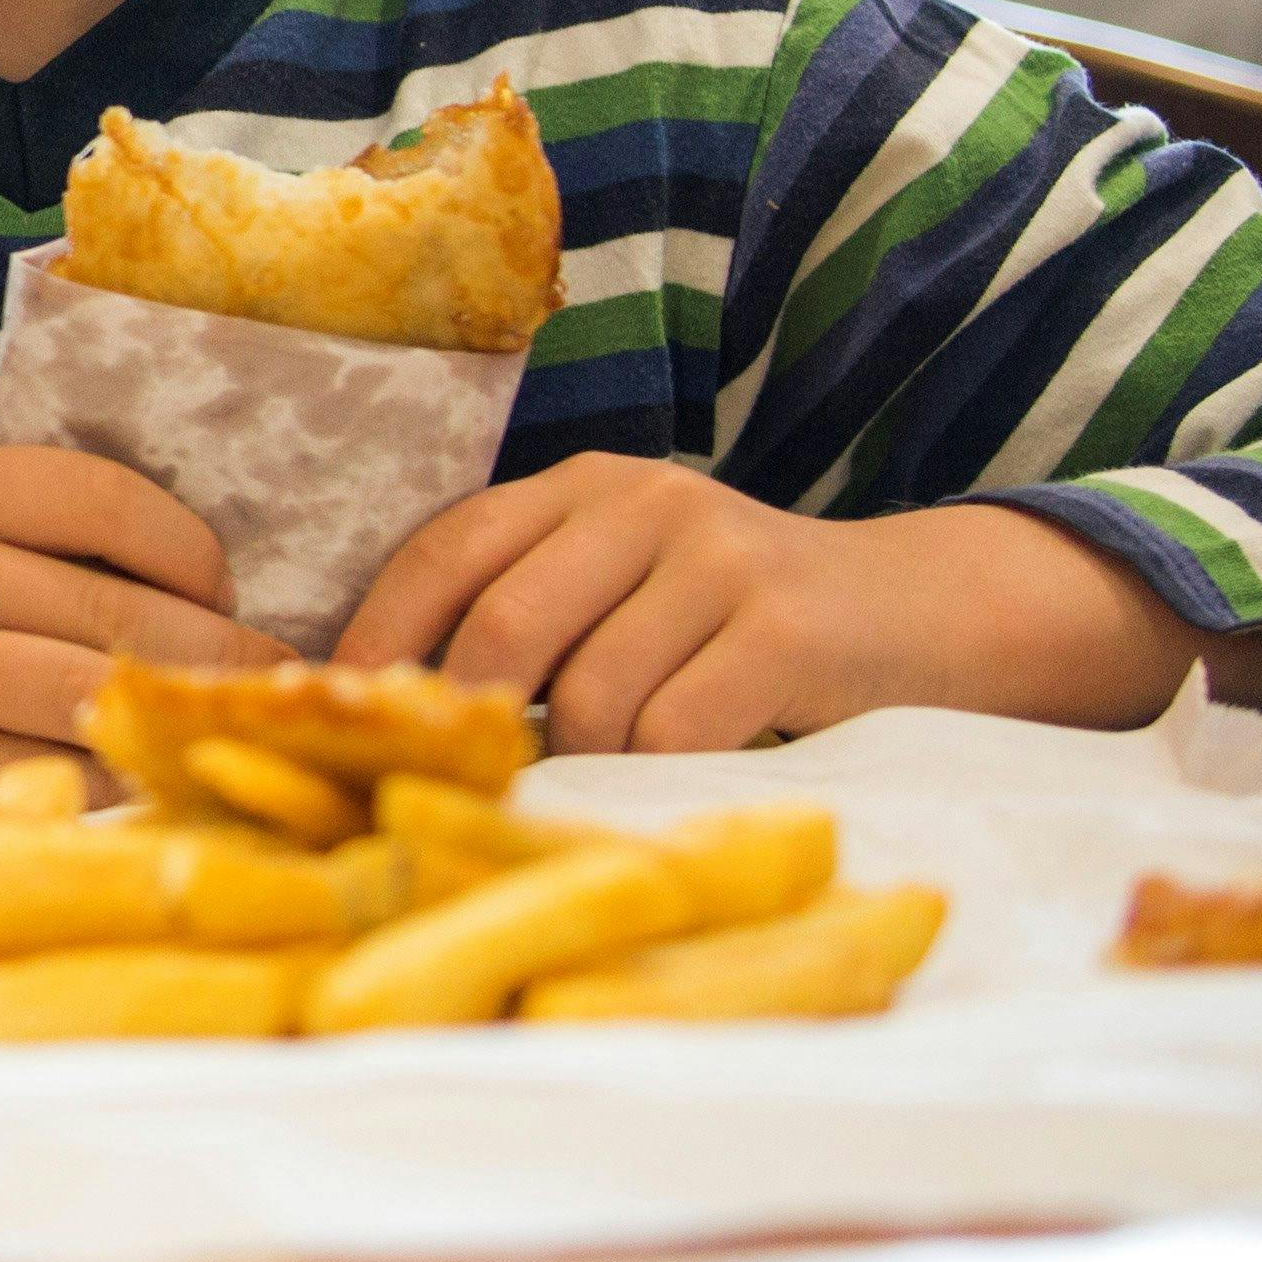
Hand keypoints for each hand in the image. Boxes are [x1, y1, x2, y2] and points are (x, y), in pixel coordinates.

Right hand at [0, 448, 281, 798]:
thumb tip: (179, 593)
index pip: (95, 495)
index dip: (189, 547)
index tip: (220, 589)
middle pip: (114, 618)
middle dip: (220, 662)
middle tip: (284, 692)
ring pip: (79, 712)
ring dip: (167, 738)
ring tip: (220, 753)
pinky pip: (16, 794)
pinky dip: (86, 802)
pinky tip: (119, 807)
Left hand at [332, 458, 1245, 748]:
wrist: (916, 614)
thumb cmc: (736, 624)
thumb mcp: (630, 584)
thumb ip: (538, 611)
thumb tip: (397, 707)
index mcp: (583, 485)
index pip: (446, 548)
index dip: (385, 631)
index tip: (345, 708)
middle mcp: (643, 502)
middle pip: (507, 626)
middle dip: (481, 718)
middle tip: (478, 776)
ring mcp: (718, 557)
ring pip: (595, 694)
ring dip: (588, 758)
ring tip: (612, 769)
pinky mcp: (783, 627)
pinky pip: (676, 729)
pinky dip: (657, 771)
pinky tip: (677, 771)